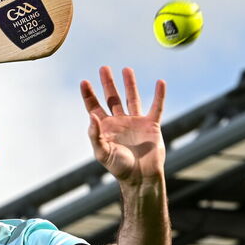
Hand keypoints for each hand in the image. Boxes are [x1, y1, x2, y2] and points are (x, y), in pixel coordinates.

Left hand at [80, 66, 165, 186]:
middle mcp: (120, 122)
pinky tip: (160, 82)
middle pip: (112, 98)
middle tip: (103, 68)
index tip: (84, 81)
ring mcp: (136, 122)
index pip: (94, 107)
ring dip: (129, 84)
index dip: (89, 95)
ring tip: (126, 69)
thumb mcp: (102, 153)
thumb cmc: (120, 167)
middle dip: (107, 83)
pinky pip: (156, 107)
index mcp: (106, 128)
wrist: (141, 177)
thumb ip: (95, 135)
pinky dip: (159, 95)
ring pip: (132, 98)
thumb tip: (91, 115)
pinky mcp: (151, 126)